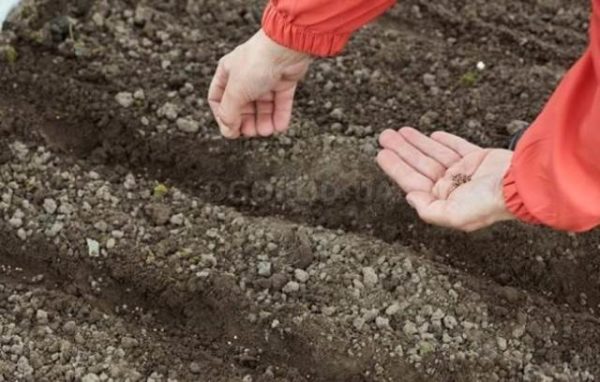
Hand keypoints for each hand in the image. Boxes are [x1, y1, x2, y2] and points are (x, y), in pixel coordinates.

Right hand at [208, 30, 311, 138]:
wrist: (285, 48)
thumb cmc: (256, 64)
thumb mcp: (235, 92)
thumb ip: (229, 114)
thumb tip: (228, 132)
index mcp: (227, 73)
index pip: (218, 99)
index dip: (223, 116)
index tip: (231, 129)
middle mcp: (245, 75)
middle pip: (242, 106)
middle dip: (246, 121)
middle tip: (251, 132)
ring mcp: (265, 78)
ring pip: (262, 106)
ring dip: (264, 121)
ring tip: (267, 131)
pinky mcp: (284, 81)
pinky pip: (280, 103)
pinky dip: (280, 116)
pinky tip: (280, 127)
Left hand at [377, 127, 514, 231]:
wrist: (521, 184)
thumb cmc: (488, 203)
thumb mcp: (454, 216)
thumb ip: (429, 210)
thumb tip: (409, 197)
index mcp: (444, 201)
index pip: (412, 181)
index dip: (395, 167)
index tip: (381, 154)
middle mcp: (452, 187)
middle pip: (420, 165)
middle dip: (401, 151)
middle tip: (384, 136)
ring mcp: (466, 172)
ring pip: (434, 154)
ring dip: (416, 142)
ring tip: (399, 130)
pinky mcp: (479, 158)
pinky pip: (457, 147)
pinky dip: (444, 141)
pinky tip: (431, 135)